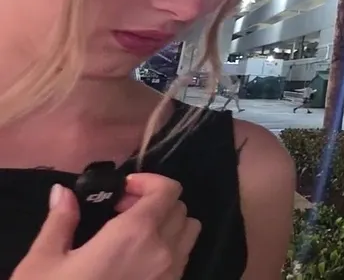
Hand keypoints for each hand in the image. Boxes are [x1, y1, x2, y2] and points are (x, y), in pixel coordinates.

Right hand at [13, 173, 201, 279]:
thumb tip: (64, 193)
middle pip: (180, 209)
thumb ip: (61, 221)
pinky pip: (183, 260)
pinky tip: (135, 261)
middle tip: (120, 212)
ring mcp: (171, 275)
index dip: (149, 182)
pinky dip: (169, 250)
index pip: (169, 190)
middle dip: (154, 202)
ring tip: (131, 236)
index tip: (122, 190)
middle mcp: (163, 251)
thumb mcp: (45, 262)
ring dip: (168, 225)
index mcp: (136, 234)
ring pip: (188, 234)